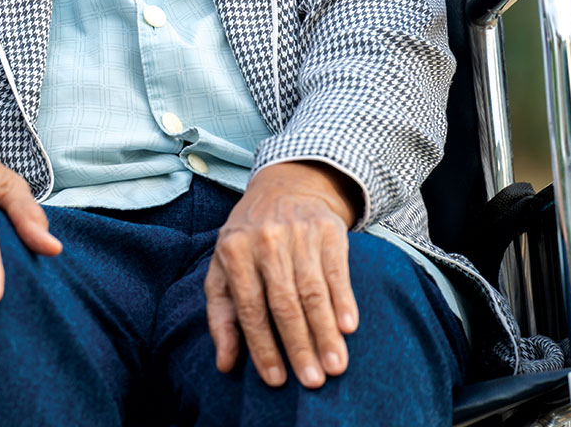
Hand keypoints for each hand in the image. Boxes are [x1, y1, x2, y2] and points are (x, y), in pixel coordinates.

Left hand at [205, 161, 361, 388]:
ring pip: (312, 292)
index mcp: (233, 251)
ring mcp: (296, 233)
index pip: (248, 308)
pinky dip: (344, 300)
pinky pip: (337, 271)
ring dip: (325, 332)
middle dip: (298, 345)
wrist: (282, 189)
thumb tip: (224, 364)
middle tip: (312, 382)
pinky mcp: (327, 230)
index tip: (276, 380)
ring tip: (335, 366)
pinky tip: (349, 327)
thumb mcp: (223, 270)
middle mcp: (264, 241)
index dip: (262, 346)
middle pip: (283, 303)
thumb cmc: (247, 241)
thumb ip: (221, 316)